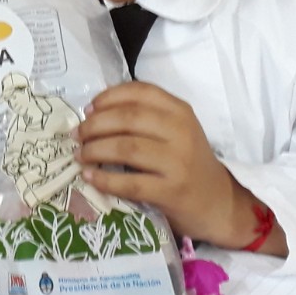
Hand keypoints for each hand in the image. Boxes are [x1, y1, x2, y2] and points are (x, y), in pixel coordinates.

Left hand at [76, 81, 262, 247]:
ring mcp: (178, 162)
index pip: (140, 92)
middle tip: (77, 135)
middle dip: (95, 125)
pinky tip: (90, 178)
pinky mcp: (172, 191)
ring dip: (95, 150)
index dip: (108, 97)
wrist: (218, 202)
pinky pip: (131, 183)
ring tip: (80, 155)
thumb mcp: (174, 131)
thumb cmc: (187, 163)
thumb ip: (145, 118)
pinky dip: (105, 180)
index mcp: (180, 111)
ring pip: (126, 148)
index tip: (88, 109)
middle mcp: (181, 131)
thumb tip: (93, 113)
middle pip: (128, 118)